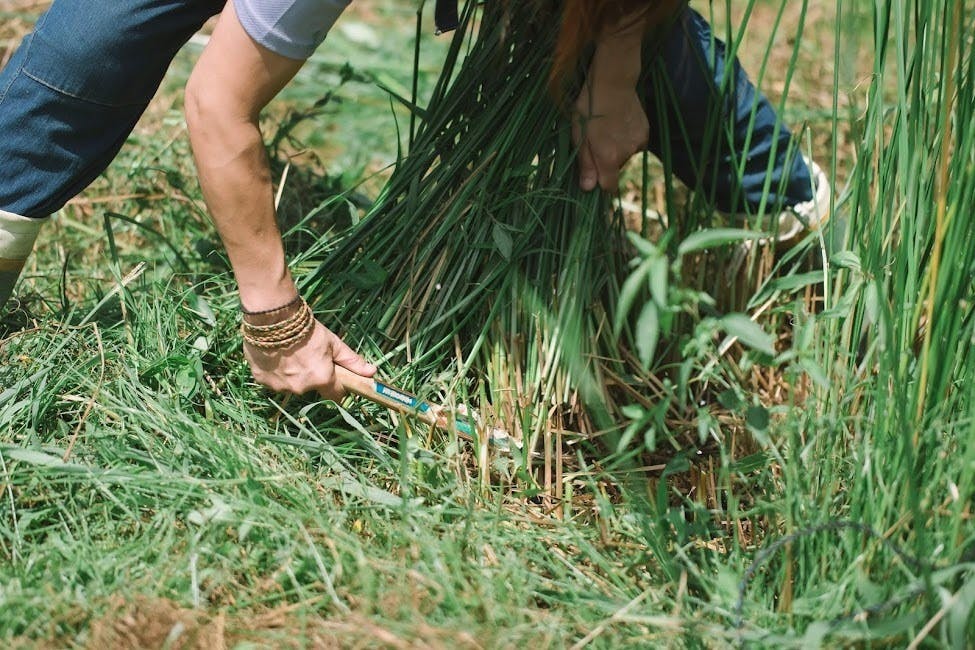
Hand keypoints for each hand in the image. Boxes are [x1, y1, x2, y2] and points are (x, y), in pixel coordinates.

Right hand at [244, 318, 376, 400]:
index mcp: (322, 379)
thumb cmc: (307, 329)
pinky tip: (275, 354)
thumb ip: (351, 361)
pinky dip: (275, 371)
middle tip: (307, 355)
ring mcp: (280, 386)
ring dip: (291, 374)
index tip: (332, 375)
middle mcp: (301, 388)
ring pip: (290, 384)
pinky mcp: (262, 381)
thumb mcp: (333, 343)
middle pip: (311, 387)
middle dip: (311, 375)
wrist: (273, 318)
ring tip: (289, 353)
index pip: (335, 394)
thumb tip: (372, 372)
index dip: (336, 385)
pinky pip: (273, 380)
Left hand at [572, 75, 648, 192]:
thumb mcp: (579, 135)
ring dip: (617, 149)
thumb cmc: (589, 107)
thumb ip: (586, 164)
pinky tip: (619, 124)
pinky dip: (626, 140)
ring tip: (608, 129)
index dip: (601, 184)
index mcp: (608, 157)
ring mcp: (638, 143)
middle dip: (605, 161)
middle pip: (615, 169)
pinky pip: (634, 144)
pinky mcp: (645, 132)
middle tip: (595, 140)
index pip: (610, 186)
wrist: (613, 82)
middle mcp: (626, 154)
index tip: (593, 175)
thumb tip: (588, 188)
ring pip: (625, 156)